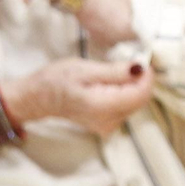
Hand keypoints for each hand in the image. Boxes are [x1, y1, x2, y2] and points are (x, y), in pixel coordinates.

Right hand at [11, 57, 153, 136]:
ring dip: (132, 85)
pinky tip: (110, 84)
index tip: (140, 59)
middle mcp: (109, 122)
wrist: (38, 98)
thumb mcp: (84, 69)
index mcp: (103, 107)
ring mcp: (108, 126)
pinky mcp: (107, 124)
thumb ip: (114, 71)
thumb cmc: (57, 80)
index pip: (141, 94)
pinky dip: (124, 92)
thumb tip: (140, 68)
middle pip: (140, 99)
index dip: (146, 75)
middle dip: (139, 79)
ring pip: (135, 102)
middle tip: (125, 62)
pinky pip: (126, 106)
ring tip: (113, 72)